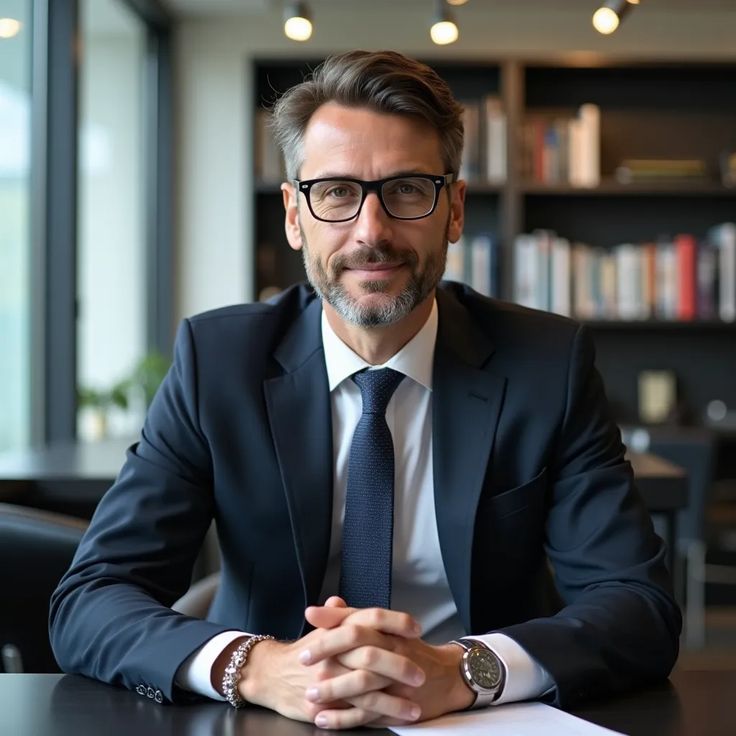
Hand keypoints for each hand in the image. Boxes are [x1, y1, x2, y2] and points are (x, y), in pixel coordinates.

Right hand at [238, 597, 423, 725]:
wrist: (270, 675)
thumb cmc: (303, 652)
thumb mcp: (321, 629)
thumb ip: (339, 616)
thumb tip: (343, 601)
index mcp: (337, 631)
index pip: (370, 618)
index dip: (395, 622)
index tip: (416, 629)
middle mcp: (332, 654)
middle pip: (371, 655)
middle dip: (400, 666)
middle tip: (421, 674)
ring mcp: (327, 682)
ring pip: (366, 690)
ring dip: (394, 701)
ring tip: (415, 707)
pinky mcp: (322, 708)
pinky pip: (353, 715)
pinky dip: (376, 719)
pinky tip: (394, 720)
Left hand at [302, 604, 473, 728]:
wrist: (445, 676)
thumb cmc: (409, 649)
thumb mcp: (384, 627)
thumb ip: (354, 616)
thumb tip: (326, 604)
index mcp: (387, 630)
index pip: (356, 619)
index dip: (331, 621)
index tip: (308, 623)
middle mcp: (392, 649)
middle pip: (357, 645)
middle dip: (327, 652)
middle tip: (302, 660)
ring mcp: (396, 679)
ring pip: (362, 681)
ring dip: (333, 689)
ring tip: (310, 694)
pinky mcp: (396, 705)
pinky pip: (367, 712)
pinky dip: (343, 718)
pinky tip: (324, 718)